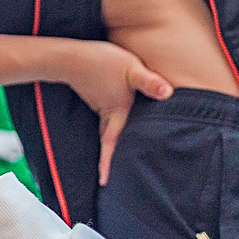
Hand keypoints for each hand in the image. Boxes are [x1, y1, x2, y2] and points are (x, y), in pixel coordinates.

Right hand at [63, 40, 171, 186]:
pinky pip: (105, 117)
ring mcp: (100, 105)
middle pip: (109, 141)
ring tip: (117, 153)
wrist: (70, 55)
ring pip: (107, 129)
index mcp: (116, 112)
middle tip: (110, 176)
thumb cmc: (102, 61)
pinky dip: (110, 125)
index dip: (108, 164)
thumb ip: (149, 81)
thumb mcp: (130, 68)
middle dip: (110, 158)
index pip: (113, 144)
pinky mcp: (96, 96)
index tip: (104, 183)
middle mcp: (107, 113)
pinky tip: (115, 118)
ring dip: (112, 142)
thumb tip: (169, 93)